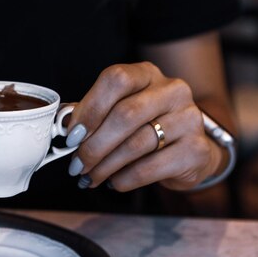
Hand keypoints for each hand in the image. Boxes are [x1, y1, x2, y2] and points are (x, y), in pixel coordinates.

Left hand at [65, 61, 223, 190]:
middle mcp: (172, 90)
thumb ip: (92, 114)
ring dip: (104, 166)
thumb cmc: (144, 128)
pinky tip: (114, 182)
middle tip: (77, 165)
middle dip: (93, 145)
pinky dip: (124, 179)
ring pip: (136, 144)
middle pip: (125, 115)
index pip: (116, 79)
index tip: (72, 135)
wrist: (188, 151)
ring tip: (89, 177)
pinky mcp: (195, 150)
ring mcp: (189, 119)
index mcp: (147, 74)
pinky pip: (149, 168)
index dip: (90, 108)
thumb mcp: (118, 111)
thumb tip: (61, 126)